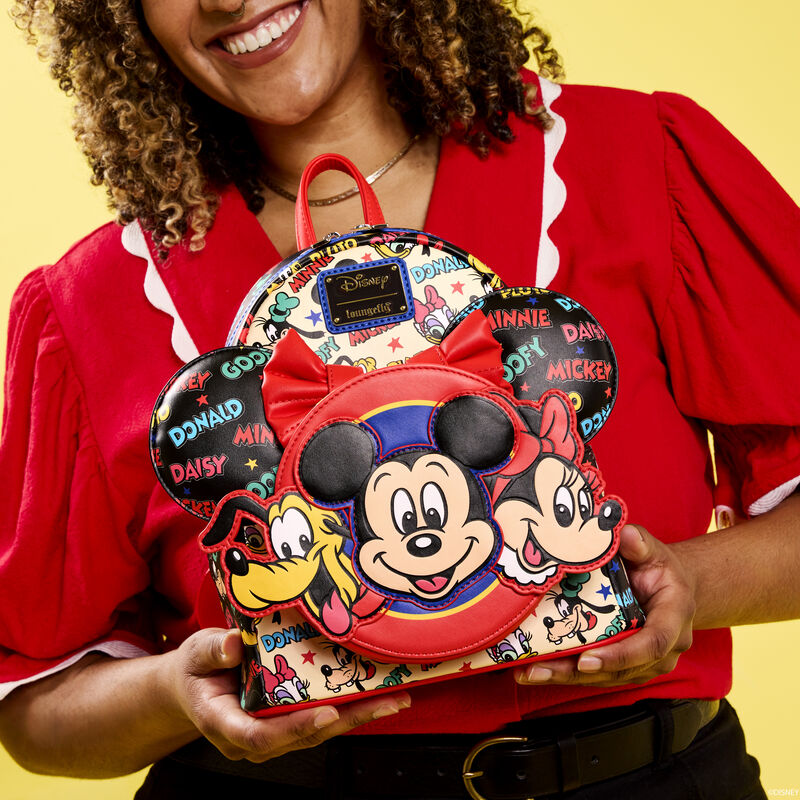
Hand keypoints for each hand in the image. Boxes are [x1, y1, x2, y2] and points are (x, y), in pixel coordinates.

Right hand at [167, 627, 410, 761]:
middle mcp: (253, 737)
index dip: (296, 727)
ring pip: (319, 731)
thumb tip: (235, 645)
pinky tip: (379, 695)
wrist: (193, 684)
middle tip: (386, 702)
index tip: (327, 712)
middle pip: (304, 736)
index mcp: (225, 723)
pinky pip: (322, 719)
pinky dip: (351, 708)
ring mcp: (272, 733)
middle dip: (347, 720)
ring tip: (396, 699)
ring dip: (359, 716)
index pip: (261, 735)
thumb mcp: (197, 652)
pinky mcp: (287, 722)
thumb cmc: (195, 668)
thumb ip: (214, 650)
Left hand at [515, 524, 695, 687]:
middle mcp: (666, 647)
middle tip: (541, 670)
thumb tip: (626, 535)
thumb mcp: (652, 550)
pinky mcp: (629, 666)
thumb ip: (640, 543)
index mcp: (674, 616)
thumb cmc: (660, 567)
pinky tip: (539, 669)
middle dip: (580, 672)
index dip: (621, 655)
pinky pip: (601, 675)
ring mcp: (648, 661)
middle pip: (623, 669)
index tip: (587, 659)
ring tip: (531, 672)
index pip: (653, 643)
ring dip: (568, 677)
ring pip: (608, 677)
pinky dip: (570, 673)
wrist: (673, 586)